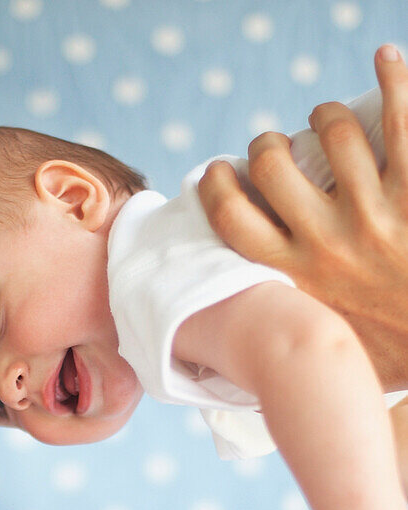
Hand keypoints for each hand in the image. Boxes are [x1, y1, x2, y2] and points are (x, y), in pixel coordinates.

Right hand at [198, 46, 407, 384]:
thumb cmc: (392, 356)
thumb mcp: (324, 346)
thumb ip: (292, 324)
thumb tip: (258, 332)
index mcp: (296, 278)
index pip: (231, 218)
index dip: (216, 184)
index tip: (218, 172)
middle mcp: (326, 242)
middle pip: (272, 165)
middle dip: (267, 145)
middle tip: (276, 149)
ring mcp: (373, 214)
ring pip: (333, 133)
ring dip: (324, 115)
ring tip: (326, 120)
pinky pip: (401, 121)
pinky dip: (393, 79)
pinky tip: (385, 57)